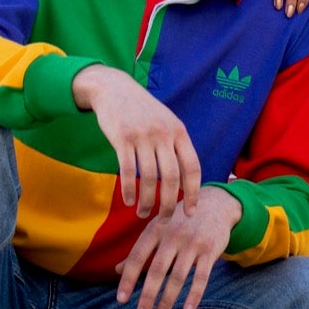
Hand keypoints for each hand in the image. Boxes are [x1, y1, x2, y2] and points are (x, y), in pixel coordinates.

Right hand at [73, 65, 201, 218]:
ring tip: (143, 213)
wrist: (114, 88)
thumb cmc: (143, 111)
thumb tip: (187, 180)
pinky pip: (127, 170)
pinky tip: (129, 200)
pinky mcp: (122, 137)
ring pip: (149, 177)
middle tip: (165, 220)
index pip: (192, 166)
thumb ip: (176, 146)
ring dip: (147, 201)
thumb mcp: (166, 122)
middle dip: (169, 203)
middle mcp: (163, 133)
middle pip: (171, 176)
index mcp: (178, 131)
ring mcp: (142, 135)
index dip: (193, 192)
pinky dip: (129, 189)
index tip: (190, 212)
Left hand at [115, 186, 242, 308]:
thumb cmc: (180, 220)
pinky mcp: (210, 250)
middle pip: (157, 270)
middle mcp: (173, 235)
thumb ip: (140, 249)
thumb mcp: (158, 228)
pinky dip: (194, 295)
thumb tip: (117, 270)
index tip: (121, 299)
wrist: (215, 204)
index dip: (128, 278)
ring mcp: (193, 243)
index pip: (137, 256)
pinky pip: (201, 277)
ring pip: (178, 277)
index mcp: (156, 229)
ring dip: (167, 301)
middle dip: (147, 295)